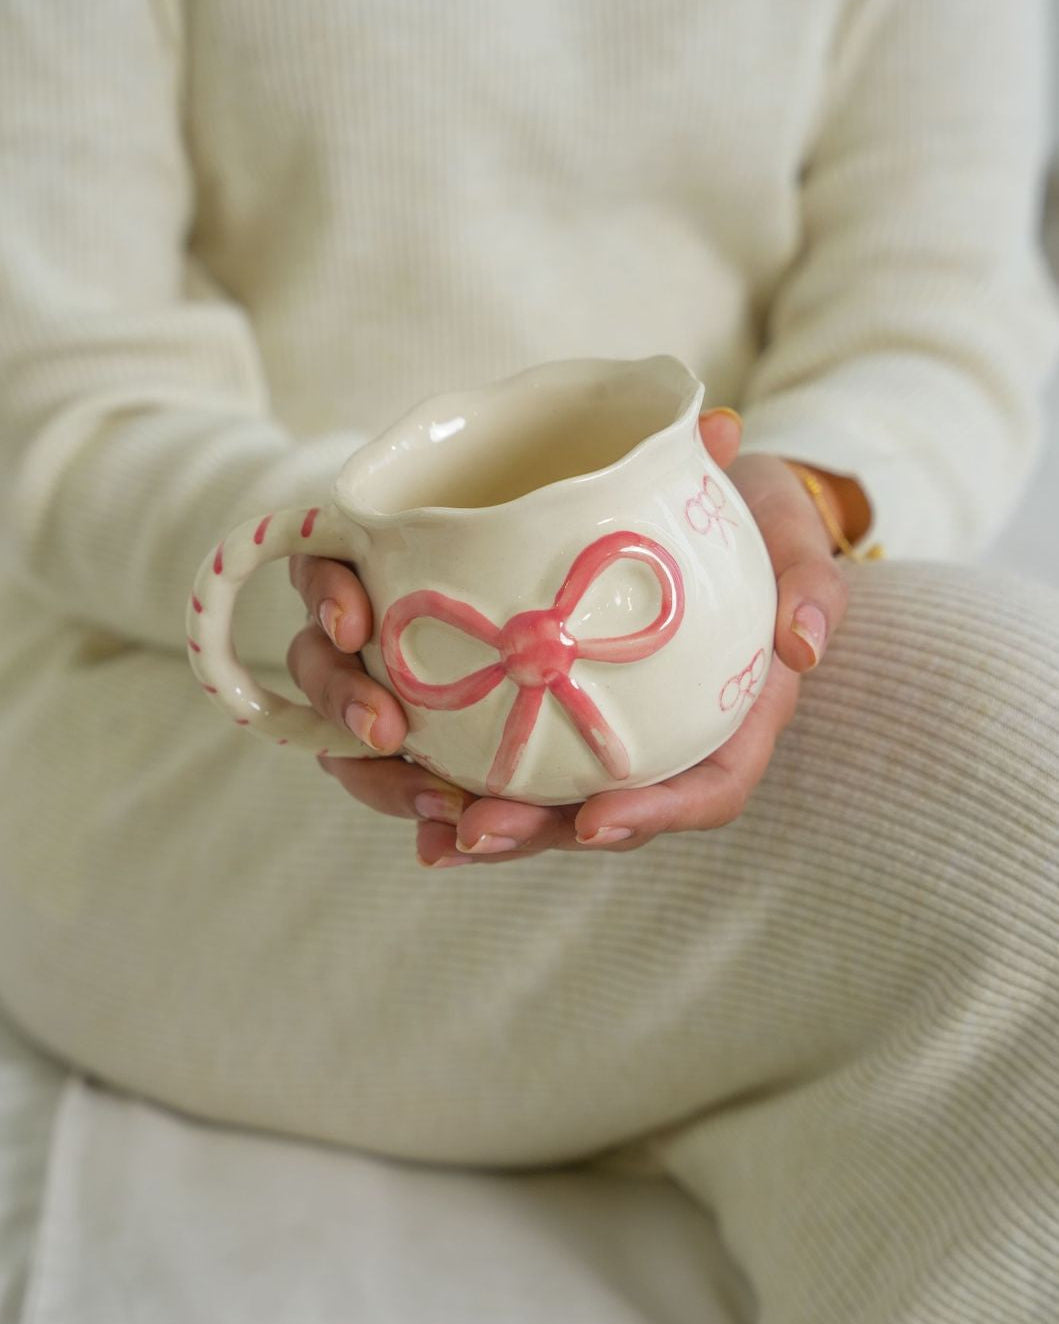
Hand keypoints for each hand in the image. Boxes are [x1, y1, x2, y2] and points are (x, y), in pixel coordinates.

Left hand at [290, 410, 849, 864]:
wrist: (700, 497)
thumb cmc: (752, 525)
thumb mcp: (795, 537)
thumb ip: (809, 583)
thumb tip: (803, 645)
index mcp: (717, 721)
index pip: (700, 791)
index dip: (648, 817)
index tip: (596, 823)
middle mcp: (640, 738)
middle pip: (584, 813)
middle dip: (521, 831)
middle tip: (465, 828)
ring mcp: (573, 719)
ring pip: (511, 786)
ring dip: (446, 802)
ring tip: (397, 795)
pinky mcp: (516, 682)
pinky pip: (459, 729)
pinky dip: (408, 742)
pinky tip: (361, 745)